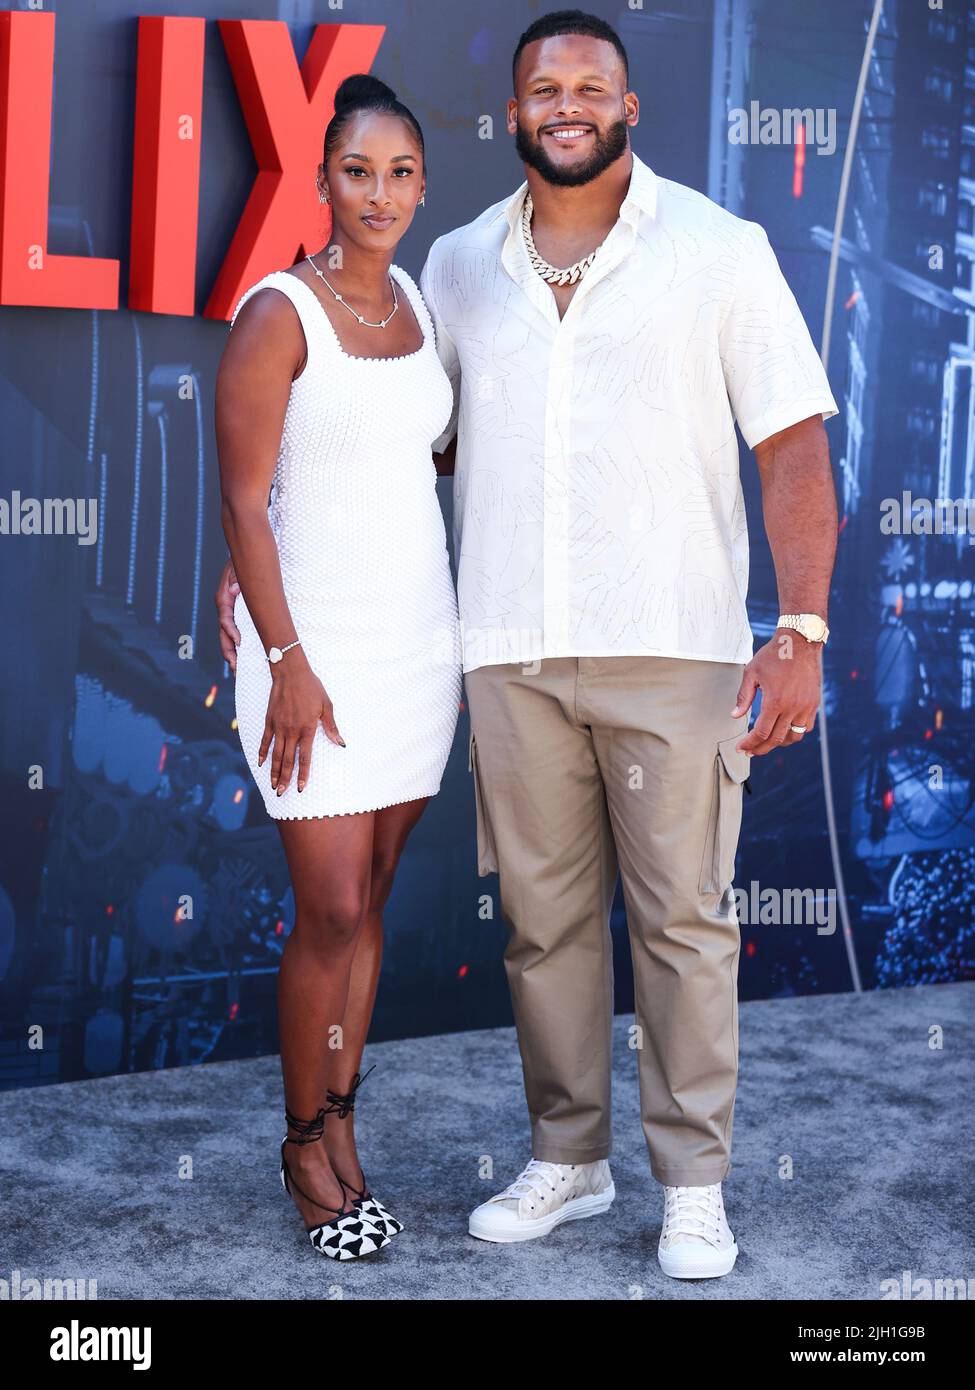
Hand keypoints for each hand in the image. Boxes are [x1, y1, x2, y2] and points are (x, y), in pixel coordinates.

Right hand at [215, 556, 240, 672]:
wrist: (245, 557)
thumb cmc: (241, 564)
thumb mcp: (238, 570)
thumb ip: (235, 581)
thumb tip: (233, 592)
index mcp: (223, 600)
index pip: (225, 621)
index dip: (231, 633)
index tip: (240, 643)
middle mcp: (225, 610)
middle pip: (224, 635)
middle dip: (229, 653)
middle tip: (236, 668)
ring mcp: (230, 613)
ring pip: (228, 637)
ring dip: (233, 653)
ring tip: (239, 670)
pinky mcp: (237, 615)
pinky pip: (236, 633)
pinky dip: (239, 645)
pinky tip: (246, 656)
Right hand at [259, 657, 345, 794]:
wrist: (290, 672)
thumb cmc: (312, 688)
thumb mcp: (326, 706)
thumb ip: (331, 727)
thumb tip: (341, 743)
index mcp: (307, 729)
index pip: (305, 757)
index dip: (303, 774)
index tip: (301, 788)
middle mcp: (291, 731)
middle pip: (287, 760)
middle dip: (285, 778)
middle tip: (282, 793)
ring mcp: (278, 727)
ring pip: (275, 754)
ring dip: (273, 771)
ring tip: (273, 785)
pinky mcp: (269, 721)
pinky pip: (264, 740)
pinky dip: (262, 753)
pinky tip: (260, 764)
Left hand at [732, 630, 821, 755]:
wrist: (800, 642)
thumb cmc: (773, 655)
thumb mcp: (751, 673)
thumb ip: (743, 697)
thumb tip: (735, 715)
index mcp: (775, 701)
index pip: (761, 733)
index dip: (750, 743)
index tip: (741, 747)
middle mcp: (793, 707)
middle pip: (777, 739)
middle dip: (761, 748)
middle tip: (750, 751)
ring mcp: (806, 706)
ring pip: (794, 736)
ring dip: (779, 743)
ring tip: (766, 743)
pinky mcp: (814, 703)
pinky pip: (806, 727)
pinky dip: (795, 733)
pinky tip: (784, 730)